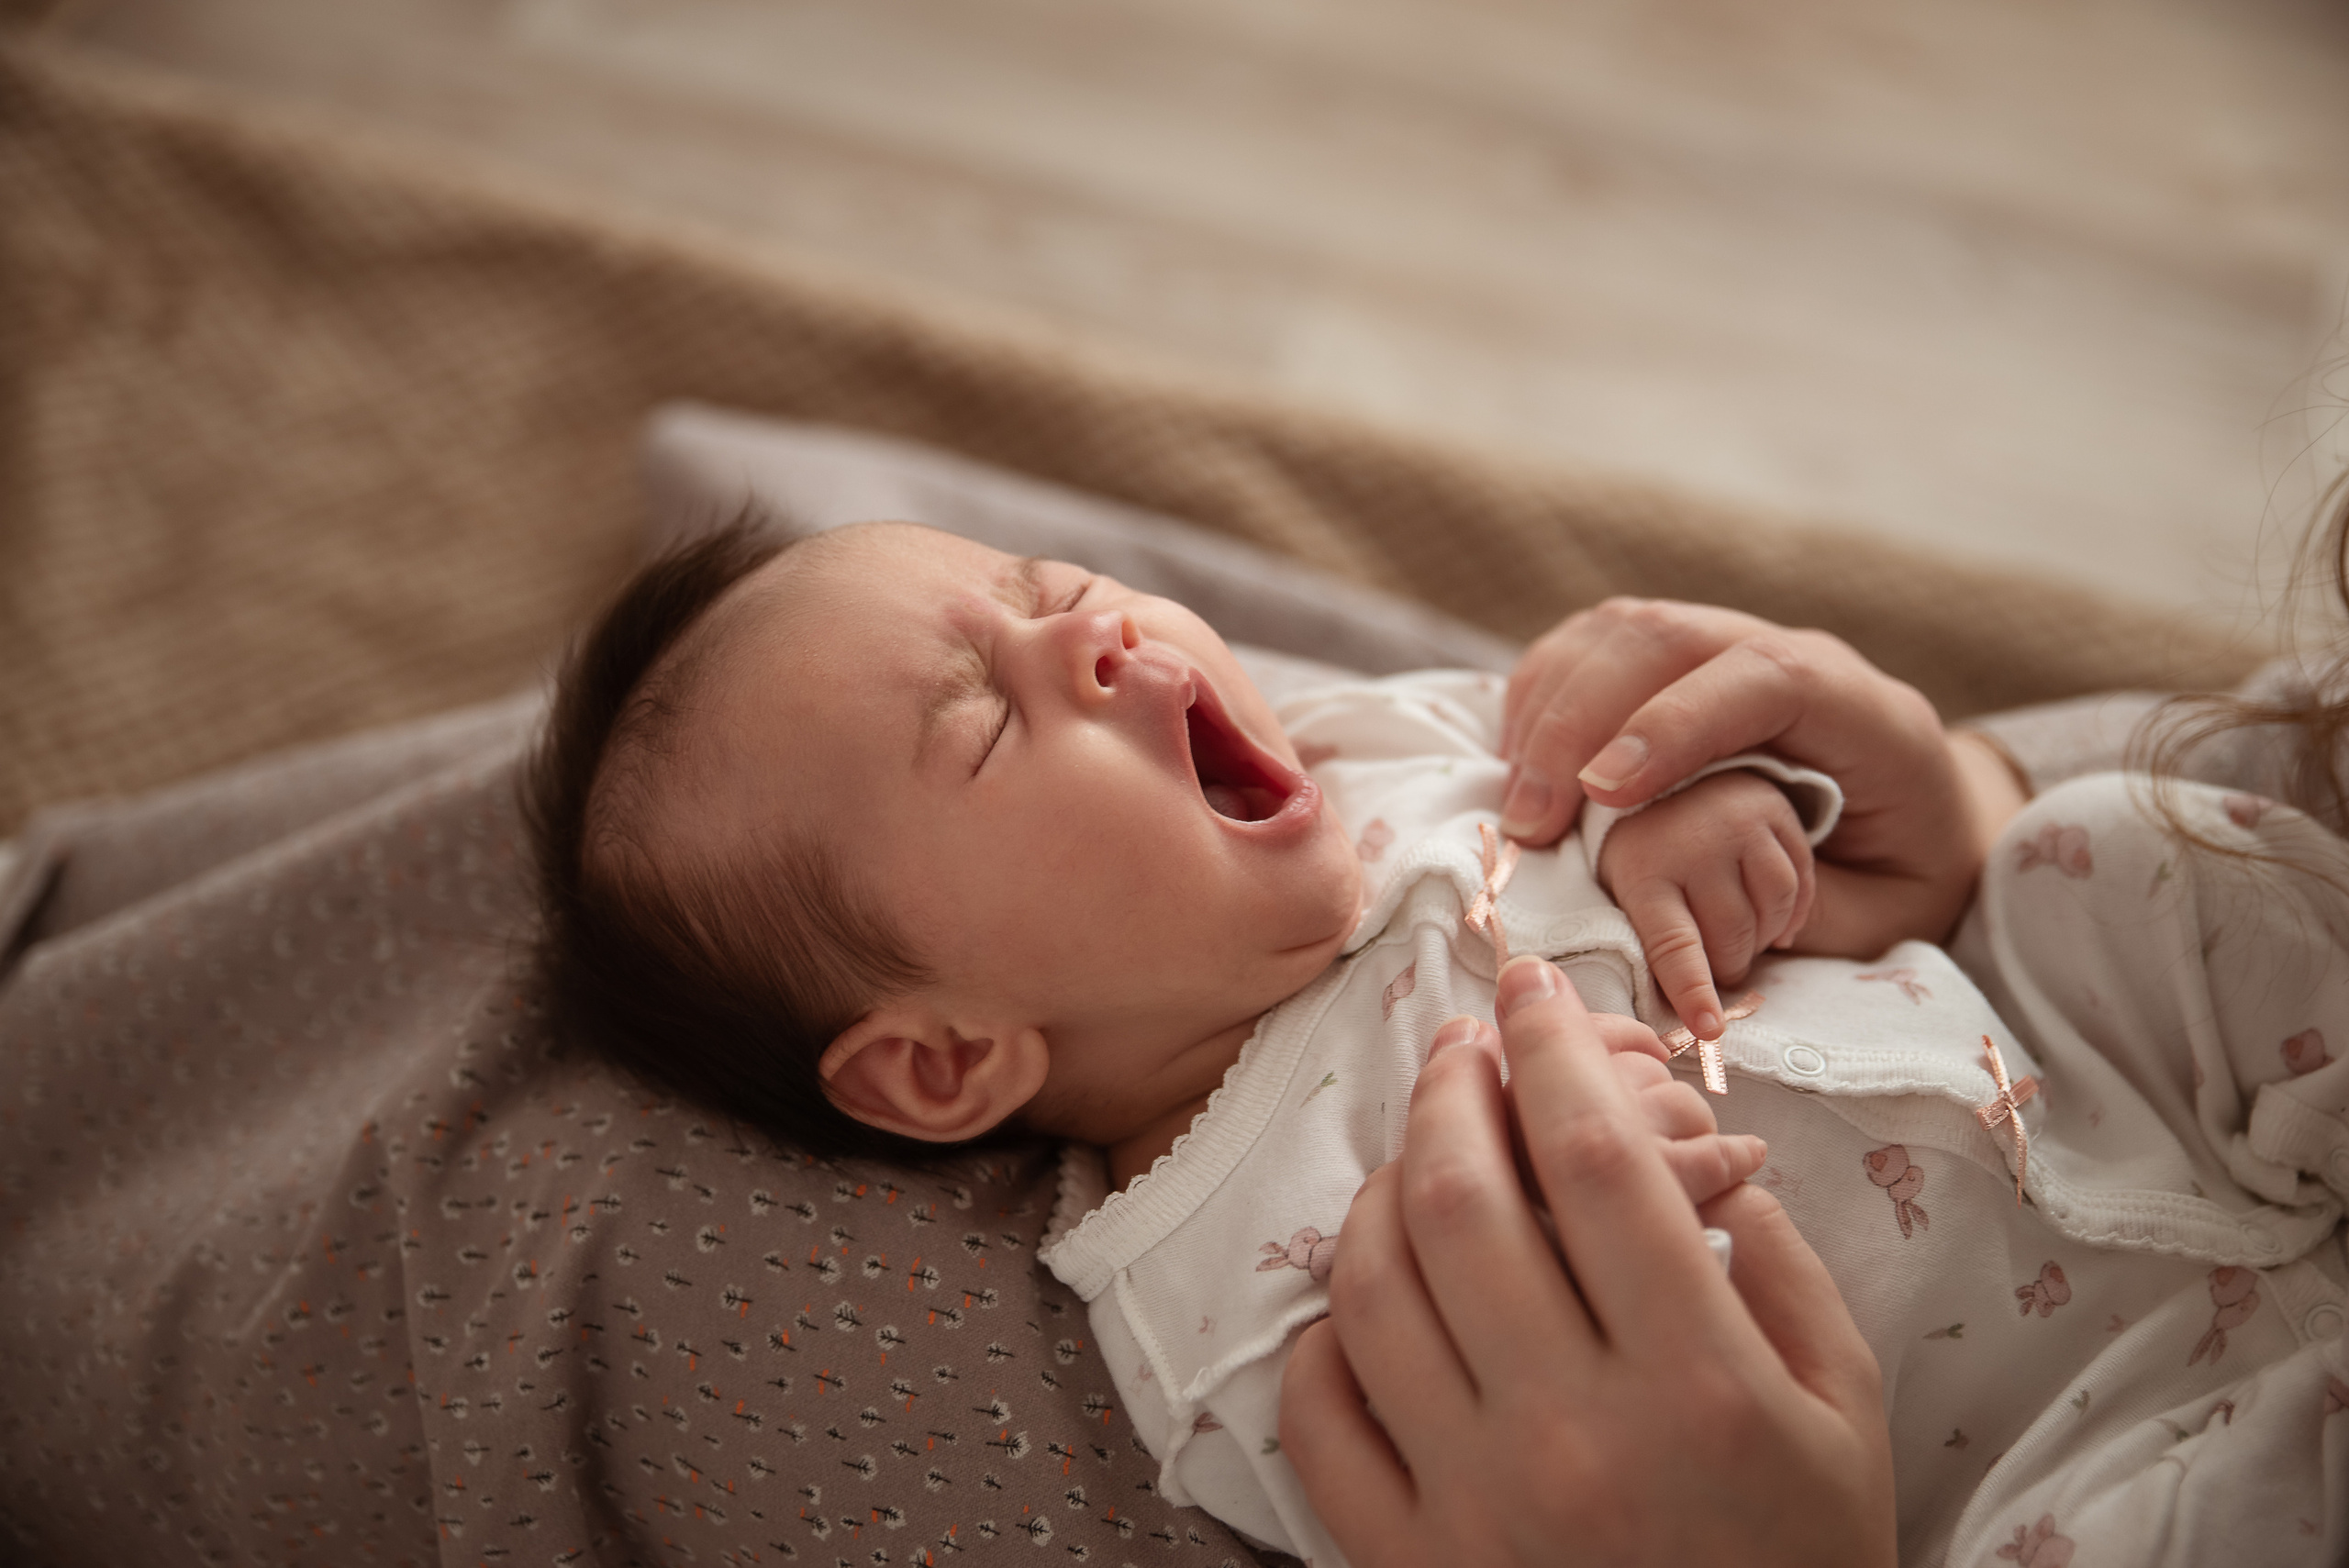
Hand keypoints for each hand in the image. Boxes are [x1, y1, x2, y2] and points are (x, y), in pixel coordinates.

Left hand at [1282, 956, 1895, 1567]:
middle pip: (1466, 1199)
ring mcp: (1470, 1504)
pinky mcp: (1405, 1562)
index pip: (1597, 1162)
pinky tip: (1373, 1291)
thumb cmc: (1804, 1558)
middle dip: (1455, 1085)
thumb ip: (1777, 1267)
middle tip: (1466, 1042)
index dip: (1556, 1050)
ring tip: (1421, 1146)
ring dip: (1385, 1185)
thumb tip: (1685, 1148)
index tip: (1534, 986)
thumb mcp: (1844, 1411)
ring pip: (1374, 1287)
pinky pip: (1321, 1411)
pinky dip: (1330, 1328)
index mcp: (1698, 1387)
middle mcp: (1568, 1435)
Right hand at [1499, 598, 2006, 949]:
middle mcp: (1792, 654)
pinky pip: (1594, 645)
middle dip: (1580, 723)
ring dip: (1549, 709)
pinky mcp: (1680, 657)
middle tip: (1531, 820)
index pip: (1764, 678)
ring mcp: (1731, 642)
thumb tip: (1678, 893)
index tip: (1601, 793)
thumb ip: (1793, 903)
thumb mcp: (1886, 915)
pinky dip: (1543, 695)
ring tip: (1519, 803)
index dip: (1674, 722)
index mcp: (1865, 711)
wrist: (1928, 816)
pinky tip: (1521, 762)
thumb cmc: (1903, 874)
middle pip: (1667, 637)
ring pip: (1619, 630)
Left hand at [1598, 770, 1815, 1036]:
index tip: (1710, 1030)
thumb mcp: (1623, 893)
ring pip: (1773, 911)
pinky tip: (1771, 917)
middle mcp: (1693, 841)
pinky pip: (1800, 882)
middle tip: (1717, 964)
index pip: (1675, 946)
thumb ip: (1649, 943)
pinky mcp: (1774, 808)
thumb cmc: (1638, 855)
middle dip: (1727, 965)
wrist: (1654, 775)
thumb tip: (1687, 1014)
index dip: (1695, 992)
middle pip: (1733, 937)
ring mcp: (1738, 821)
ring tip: (1740, 936)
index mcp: (1643, 869)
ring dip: (1762, 938)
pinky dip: (1790, 911)